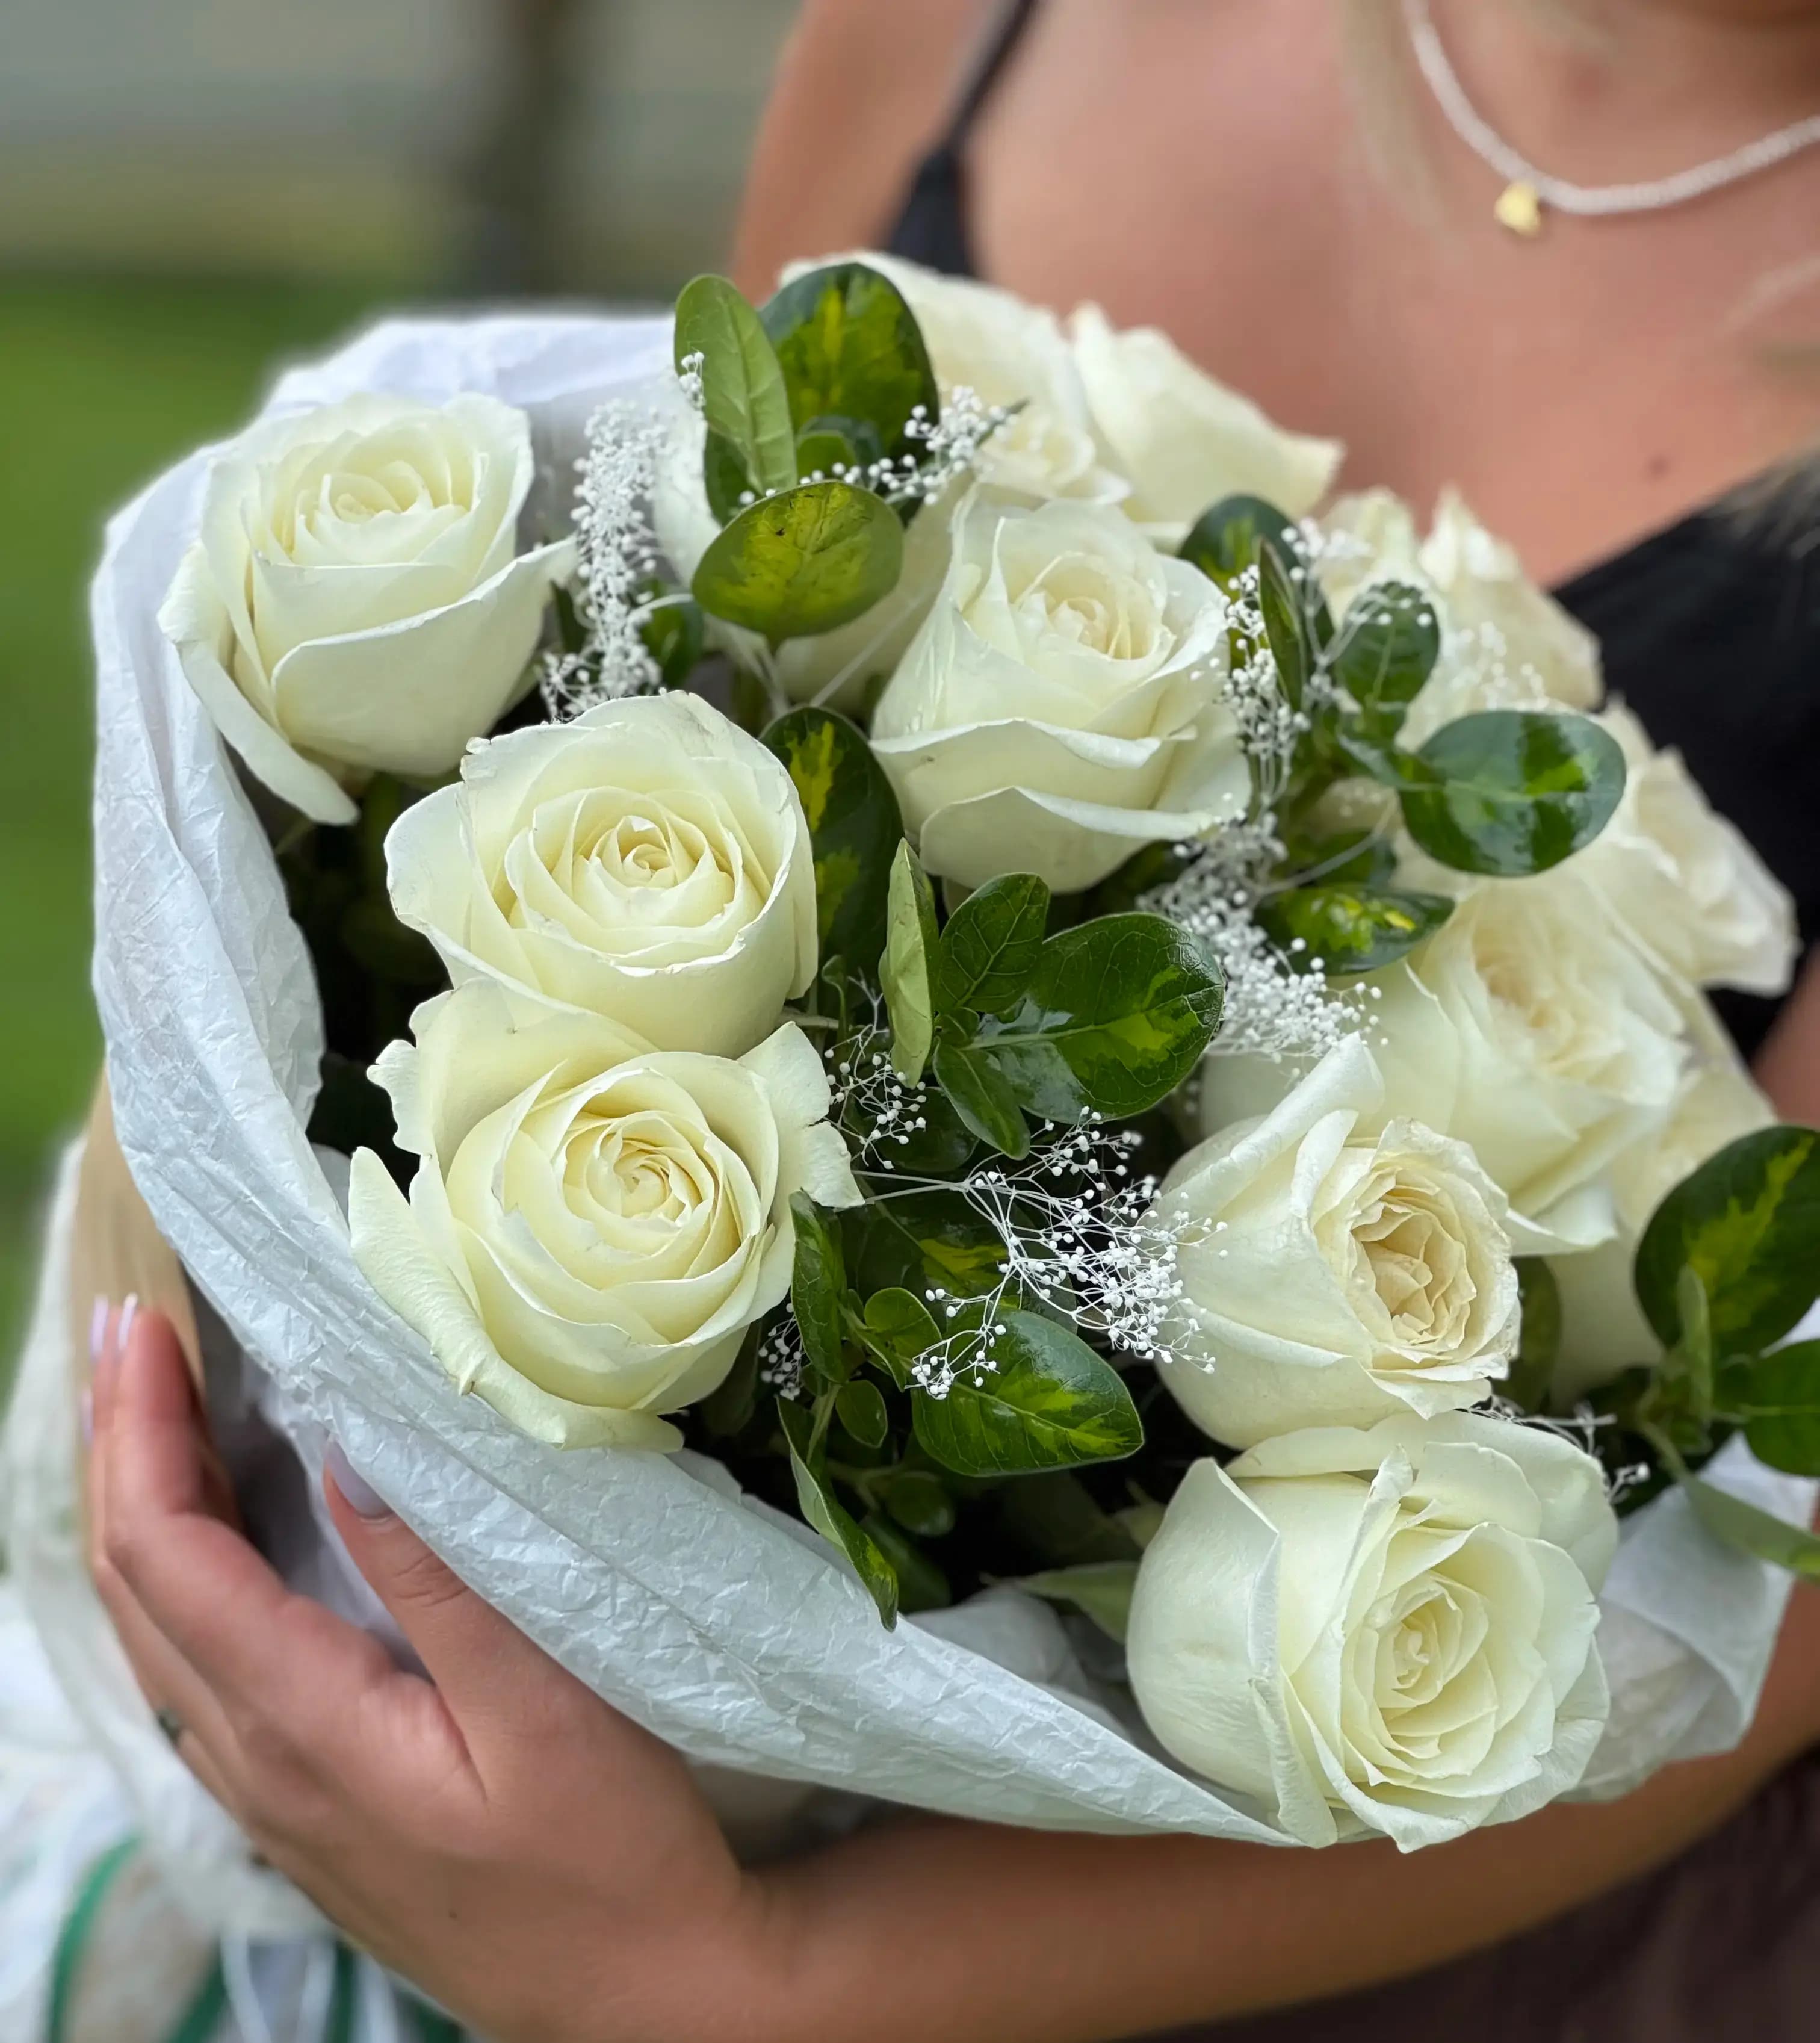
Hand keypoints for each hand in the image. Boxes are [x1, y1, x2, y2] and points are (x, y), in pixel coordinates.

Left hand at [86, 1303, 782, 2042]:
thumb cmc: (609, 1855)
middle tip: (128, 1335)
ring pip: (155, 1632)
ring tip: (153, 1410)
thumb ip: (438, 1582)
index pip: (168, 1557)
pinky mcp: (303, 1803)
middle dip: (117, 1450)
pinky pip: (194, 1671)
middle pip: (135, 1587)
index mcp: (303, 1728)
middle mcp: (256, 1764)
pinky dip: (180, 1575)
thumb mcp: (542, 1708)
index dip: (138, 1434)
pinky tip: (215, 1536)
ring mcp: (271, 1795)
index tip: (138, 1326)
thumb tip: (350, 1455)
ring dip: (142, 1508)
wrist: (640, 1998)